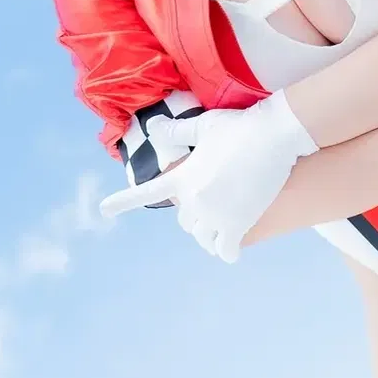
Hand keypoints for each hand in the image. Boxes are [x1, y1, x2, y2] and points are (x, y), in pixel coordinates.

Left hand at [98, 90, 317, 260]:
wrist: (274, 137)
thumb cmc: (241, 127)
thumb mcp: (205, 126)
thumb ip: (179, 131)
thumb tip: (155, 127)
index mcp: (182, 177)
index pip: (147, 192)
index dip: (123, 202)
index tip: (104, 210)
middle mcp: (193, 200)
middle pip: (184, 220)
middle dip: (194, 216)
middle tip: (211, 204)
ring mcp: (215, 215)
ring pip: (202, 237)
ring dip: (209, 234)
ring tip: (221, 227)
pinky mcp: (239, 225)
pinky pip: (225, 250)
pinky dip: (227, 251)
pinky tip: (231, 251)